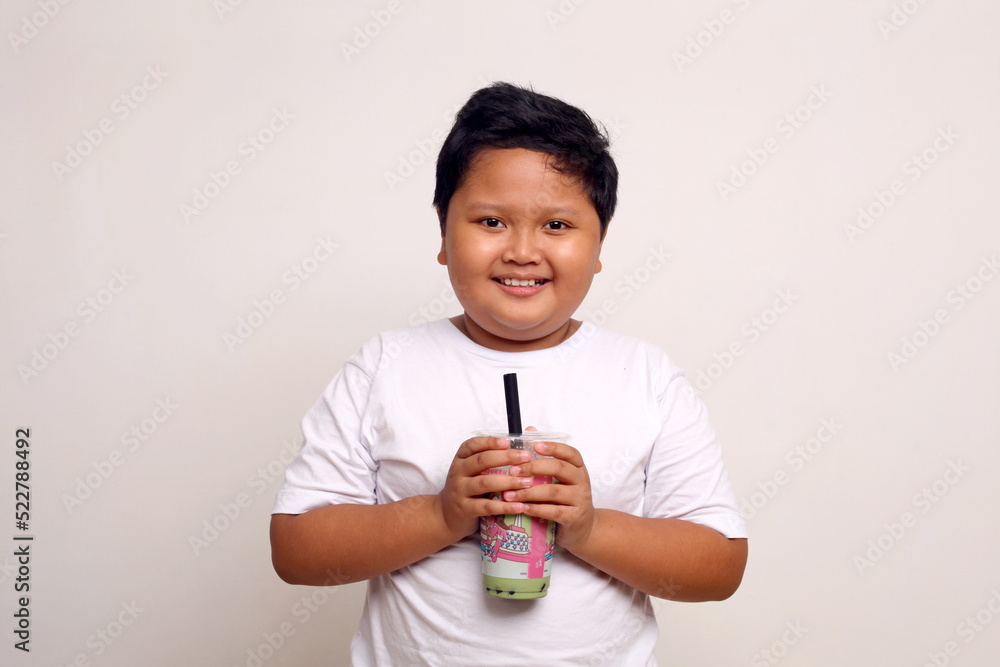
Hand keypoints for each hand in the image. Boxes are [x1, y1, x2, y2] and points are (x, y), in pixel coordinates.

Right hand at [434, 434, 535, 542]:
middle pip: (481, 460)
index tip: (508, 442)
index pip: (473, 444)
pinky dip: (504, 506)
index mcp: (461, 458)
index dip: (490, 442)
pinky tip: (520, 506)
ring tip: (527, 482)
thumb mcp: (472, 470)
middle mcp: (458, 472)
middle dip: (506, 457)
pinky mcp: (465, 509)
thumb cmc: (466, 488)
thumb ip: (491, 457)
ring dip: (508, 482)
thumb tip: (520, 443)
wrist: (445, 515)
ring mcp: (460, 491)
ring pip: (485, 483)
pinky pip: (486, 506)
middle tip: (526, 458)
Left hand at [500, 427, 596, 553]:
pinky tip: (522, 508)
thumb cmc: (566, 498)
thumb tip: (530, 429)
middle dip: (533, 467)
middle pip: (559, 468)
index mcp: (578, 467)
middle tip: (512, 470)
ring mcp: (580, 499)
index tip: (534, 445)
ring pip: (553, 491)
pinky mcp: (574, 517)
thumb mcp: (559, 477)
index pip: (569, 452)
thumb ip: (545, 456)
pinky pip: (554, 511)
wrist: (583, 528)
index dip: (552, 447)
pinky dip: (536, 509)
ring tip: (509, 494)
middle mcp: (582, 481)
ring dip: (528, 492)